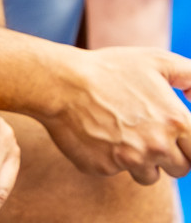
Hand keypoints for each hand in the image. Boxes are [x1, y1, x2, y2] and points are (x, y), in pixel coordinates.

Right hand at [41, 47, 190, 183]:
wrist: (60, 82)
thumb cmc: (109, 68)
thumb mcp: (156, 61)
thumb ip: (190, 75)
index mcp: (176, 122)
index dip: (188, 143)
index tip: (175, 135)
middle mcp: (157, 146)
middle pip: (180, 169)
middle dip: (168, 154)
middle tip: (148, 133)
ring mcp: (129, 160)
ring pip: (149, 176)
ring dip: (141, 161)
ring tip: (121, 133)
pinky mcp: (103, 168)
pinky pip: (115, 171)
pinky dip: (109, 157)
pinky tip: (97, 134)